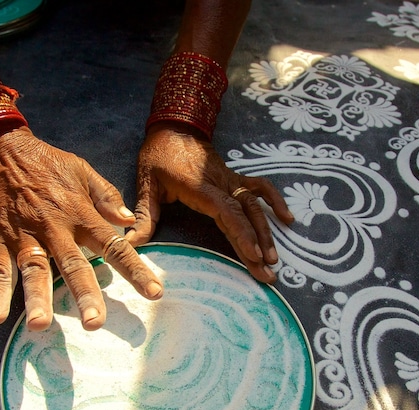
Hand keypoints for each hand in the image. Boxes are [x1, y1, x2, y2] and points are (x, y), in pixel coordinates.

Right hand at [0, 124, 163, 330]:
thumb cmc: (46, 163)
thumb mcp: (82, 170)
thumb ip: (107, 196)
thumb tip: (130, 221)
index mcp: (80, 214)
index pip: (114, 246)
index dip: (135, 270)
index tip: (155, 293)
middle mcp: (55, 228)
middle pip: (72, 265)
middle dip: (84, 294)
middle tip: (94, 323)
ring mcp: (25, 235)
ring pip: (33, 270)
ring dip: (37, 298)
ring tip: (40, 325)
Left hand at [128, 122, 293, 282]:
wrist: (173, 125)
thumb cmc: (158, 155)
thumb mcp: (147, 183)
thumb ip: (144, 214)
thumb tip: (131, 242)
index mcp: (201, 187)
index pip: (227, 213)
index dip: (242, 234)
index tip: (253, 255)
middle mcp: (221, 184)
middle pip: (246, 215)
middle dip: (258, 245)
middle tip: (268, 273)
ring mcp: (231, 180)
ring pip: (256, 206)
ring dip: (267, 232)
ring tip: (274, 259)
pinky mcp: (235, 178)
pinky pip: (261, 188)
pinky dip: (275, 201)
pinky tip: (287, 219)